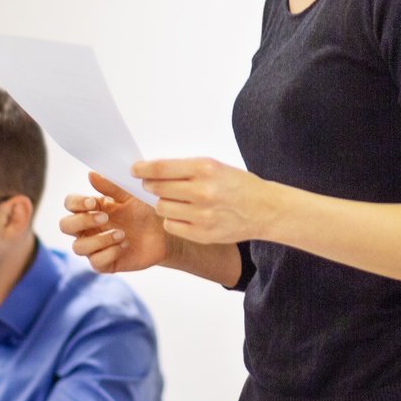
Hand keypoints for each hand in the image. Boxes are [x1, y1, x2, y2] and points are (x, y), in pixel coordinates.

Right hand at [59, 173, 170, 273]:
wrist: (163, 233)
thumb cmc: (144, 212)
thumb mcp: (129, 196)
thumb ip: (110, 187)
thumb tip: (90, 174)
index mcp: (91, 209)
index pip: (70, 204)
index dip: (76, 203)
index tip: (93, 203)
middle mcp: (88, 229)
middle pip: (65, 226)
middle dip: (82, 221)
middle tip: (104, 218)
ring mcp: (95, 247)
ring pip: (78, 247)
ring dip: (99, 240)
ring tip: (121, 233)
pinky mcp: (105, 263)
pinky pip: (96, 262)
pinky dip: (109, 253)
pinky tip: (125, 245)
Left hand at [132, 157, 277, 246]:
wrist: (265, 210)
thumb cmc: (238, 185)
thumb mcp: (215, 167)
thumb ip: (185, 169)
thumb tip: (152, 171)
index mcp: (205, 169)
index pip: (161, 168)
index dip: (143, 169)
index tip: (135, 170)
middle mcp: (203, 192)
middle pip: (157, 188)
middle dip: (151, 185)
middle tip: (153, 184)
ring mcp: (202, 216)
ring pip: (161, 208)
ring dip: (162, 203)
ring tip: (176, 200)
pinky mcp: (202, 234)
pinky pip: (171, 225)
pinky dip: (173, 219)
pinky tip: (184, 214)